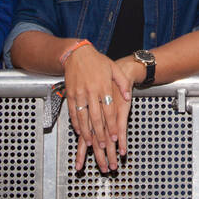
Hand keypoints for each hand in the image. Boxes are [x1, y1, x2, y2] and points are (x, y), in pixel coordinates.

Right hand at [64, 45, 131, 172]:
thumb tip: (128, 97)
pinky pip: (72, 112)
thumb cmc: (98, 61)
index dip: (112, 125)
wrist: (77, 53)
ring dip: (87, 132)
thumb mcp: (114, 69)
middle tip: (104, 145)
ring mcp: (79, 93)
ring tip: (90, 144)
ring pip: (83, 117)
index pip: (109, 110)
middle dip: (100, 133)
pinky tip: (79, 131)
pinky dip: (75, 123)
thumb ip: (122, 84)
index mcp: (103, 85)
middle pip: (96, 116)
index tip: (115, 136)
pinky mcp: (70, 94)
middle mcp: (91, 91)